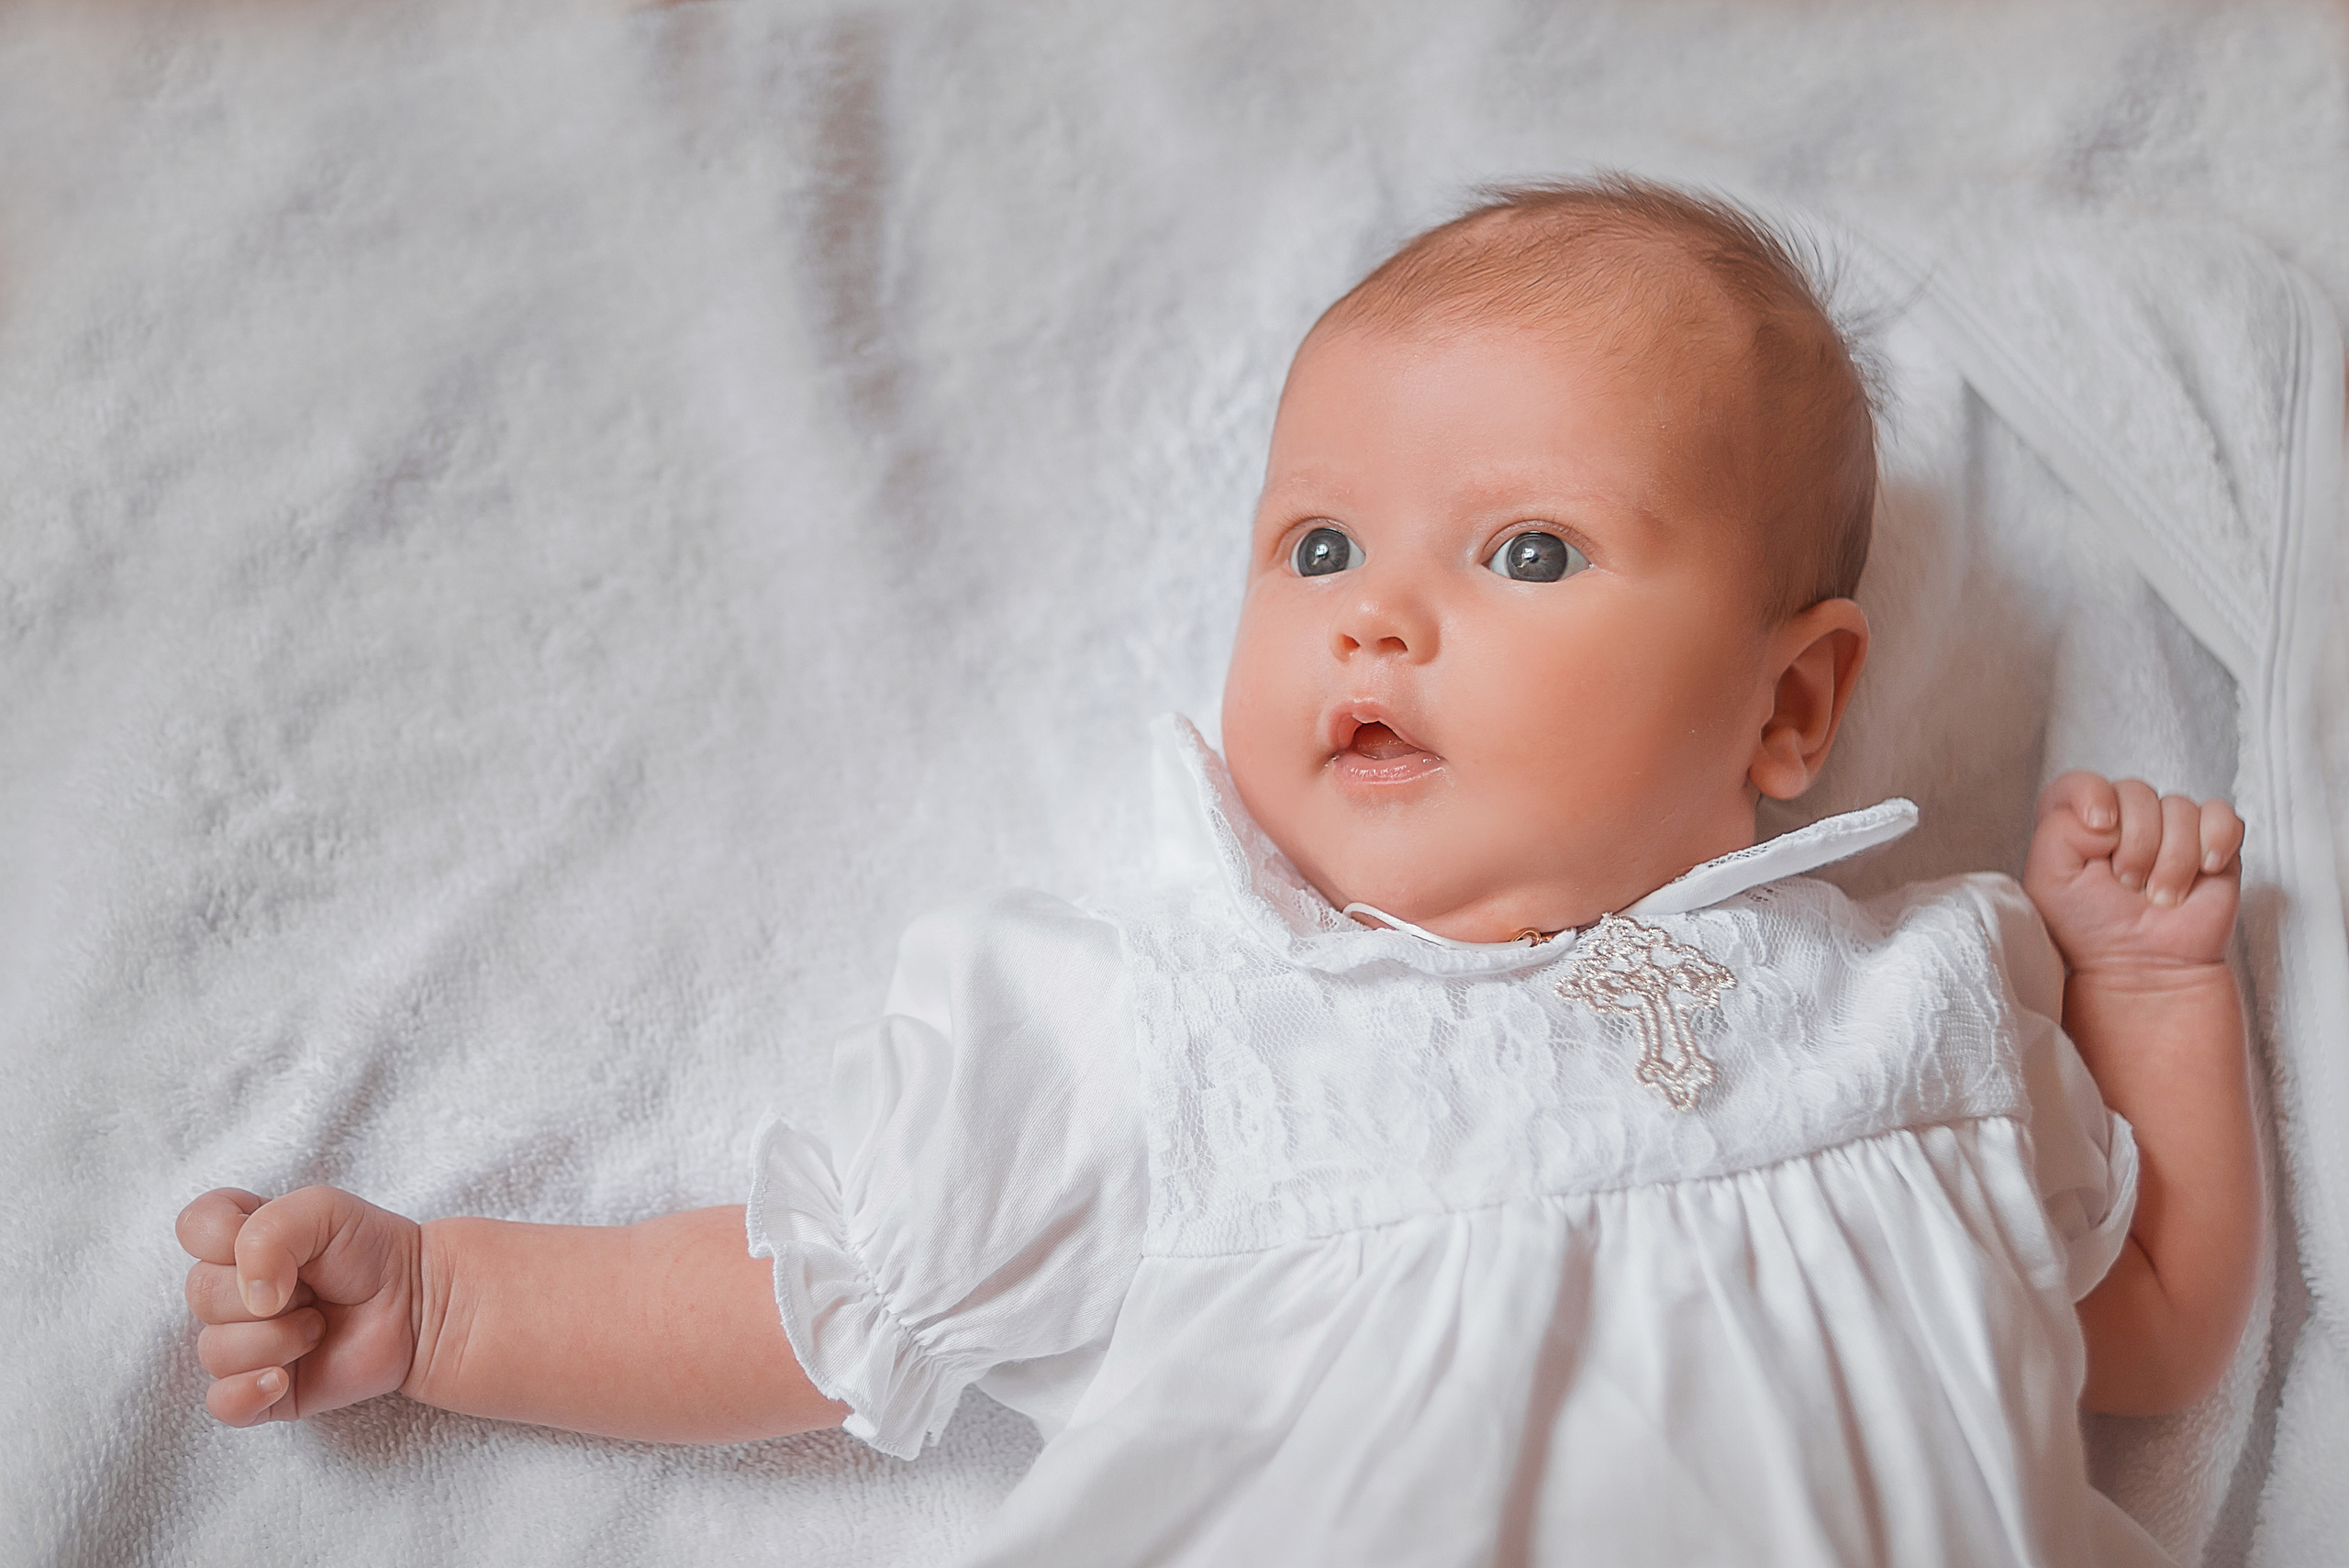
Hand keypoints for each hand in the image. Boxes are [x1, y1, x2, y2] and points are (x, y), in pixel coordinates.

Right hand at [177, 1185, 423, 1426]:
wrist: (419, 1302)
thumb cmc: (371, 1251)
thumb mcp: (324, 1211)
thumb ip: (270, 1232)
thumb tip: (252, 1297)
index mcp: (240, 1242)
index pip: (194, 1228)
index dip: (225, 1235)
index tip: (278, 1242)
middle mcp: (234, 1292)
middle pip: (201, 1293)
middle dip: (267, 1292)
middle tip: (315, 1289)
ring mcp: (245, 1344)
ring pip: (214, 1350)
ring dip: (277, 1338)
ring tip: (320, 1327)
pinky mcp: (263, 1391)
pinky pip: (222, 1403)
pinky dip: (248, 1392)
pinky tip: (283, 1379)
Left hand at [2024, 771, 2242, 973]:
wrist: (2143, 967)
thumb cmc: (2092, 928)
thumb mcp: (2048, 882)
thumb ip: (2058, 831)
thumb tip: (2106, 814)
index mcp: (2079, 824)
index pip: (2081, 782)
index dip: (2092, 794)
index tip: (2099, 828)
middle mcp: (2125, 820)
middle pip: (2135, 791)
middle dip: (2135, 844)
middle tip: (2129, 885)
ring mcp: (2170, 830)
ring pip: (2179, 807)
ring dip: (2172, 859)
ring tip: (2160, 896)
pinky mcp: (2212, 844)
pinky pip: (2222, 815)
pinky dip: (2215, 840)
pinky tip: (2205, 870)